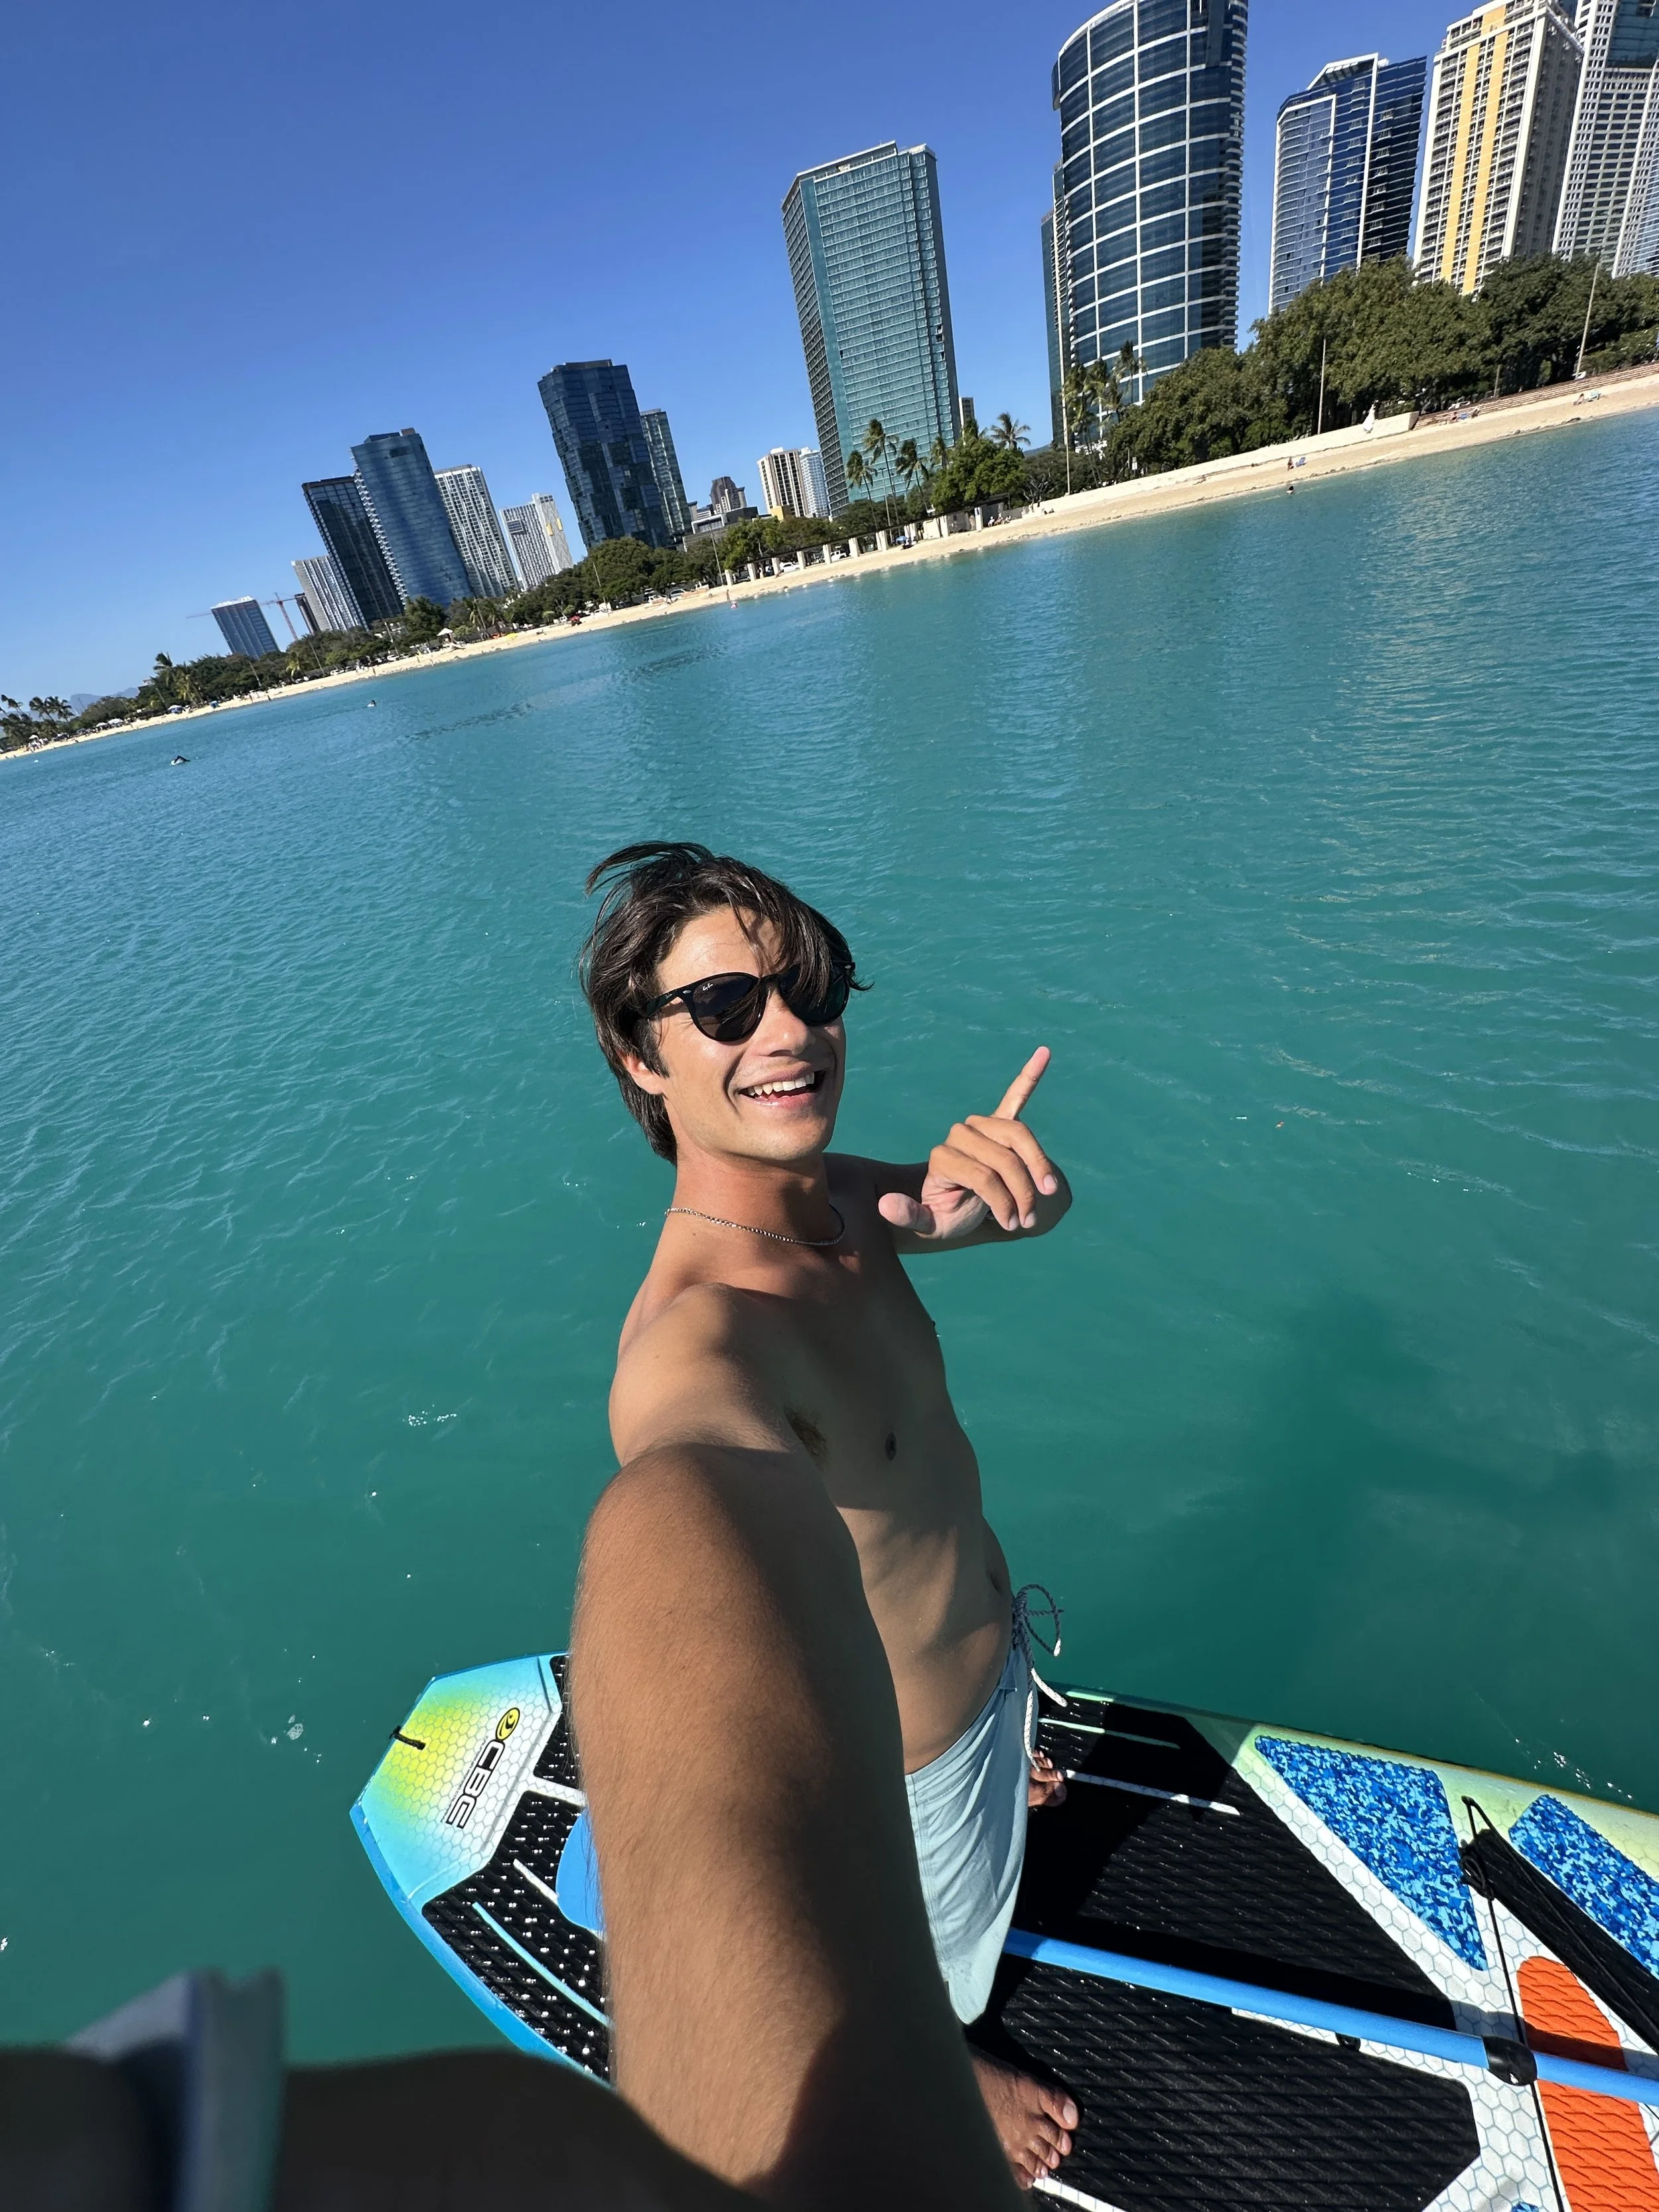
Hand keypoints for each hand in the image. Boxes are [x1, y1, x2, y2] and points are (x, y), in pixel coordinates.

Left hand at [879, 1048, 1062, 1245]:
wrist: (962, 1206)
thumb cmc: (948, 1217)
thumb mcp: (928, 1225)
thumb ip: (908, 1216)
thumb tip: (885, 1205)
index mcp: (942, 1157)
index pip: (983, 1175)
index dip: (1002, 1202)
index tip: (1011, 1225)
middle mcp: (960, 1134)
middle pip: (1004, 1158)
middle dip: (1023, 1191)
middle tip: (1028, 1220)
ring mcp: (981, 1126)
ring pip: (1019, 1135)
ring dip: (1038, 1164)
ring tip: (1050, 1191)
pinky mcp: (1000, 1122)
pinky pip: (1015, 1096)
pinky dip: (1030, 1075)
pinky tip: (1044, 1053)